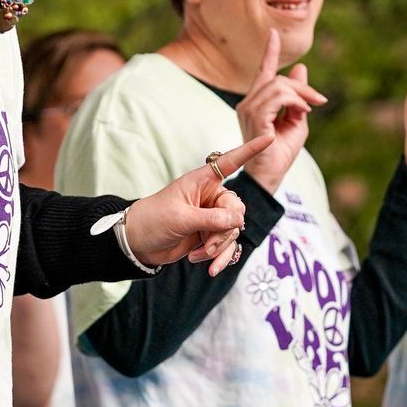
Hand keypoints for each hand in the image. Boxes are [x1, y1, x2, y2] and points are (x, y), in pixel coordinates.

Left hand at [123, 133, 273, 273]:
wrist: (138, 243)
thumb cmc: (153, 220)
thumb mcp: (181, 218)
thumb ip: (211, 219)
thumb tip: (238, 221)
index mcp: (202, 181)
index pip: (230, 162)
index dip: (250, 151)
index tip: (269, 138)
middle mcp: (210, 196)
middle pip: (236, 209)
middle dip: (224, 230)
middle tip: (205, 243)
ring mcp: (211, 216)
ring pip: (233, 230)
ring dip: (218, 247)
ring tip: (198, 255)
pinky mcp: (210, 234)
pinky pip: (227, 245)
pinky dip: (220, 257)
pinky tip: (210, 269)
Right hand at [236, 29, 324, 193]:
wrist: (270, 175)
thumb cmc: (281, 152)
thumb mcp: (296, 119)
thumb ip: (298, 97)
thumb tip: (301, 69)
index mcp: (256, 103)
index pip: (263, 72)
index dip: (270, 52)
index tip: (274, 33)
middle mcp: (248, 103)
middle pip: (276, 78)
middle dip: (301, 87)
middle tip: (318, 101)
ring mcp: (247, 109)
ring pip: (278, 85)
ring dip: (300, 95)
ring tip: (310, 109)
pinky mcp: (254, 116)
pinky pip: (278, 97)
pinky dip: (294, 101)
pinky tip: (302, 113)